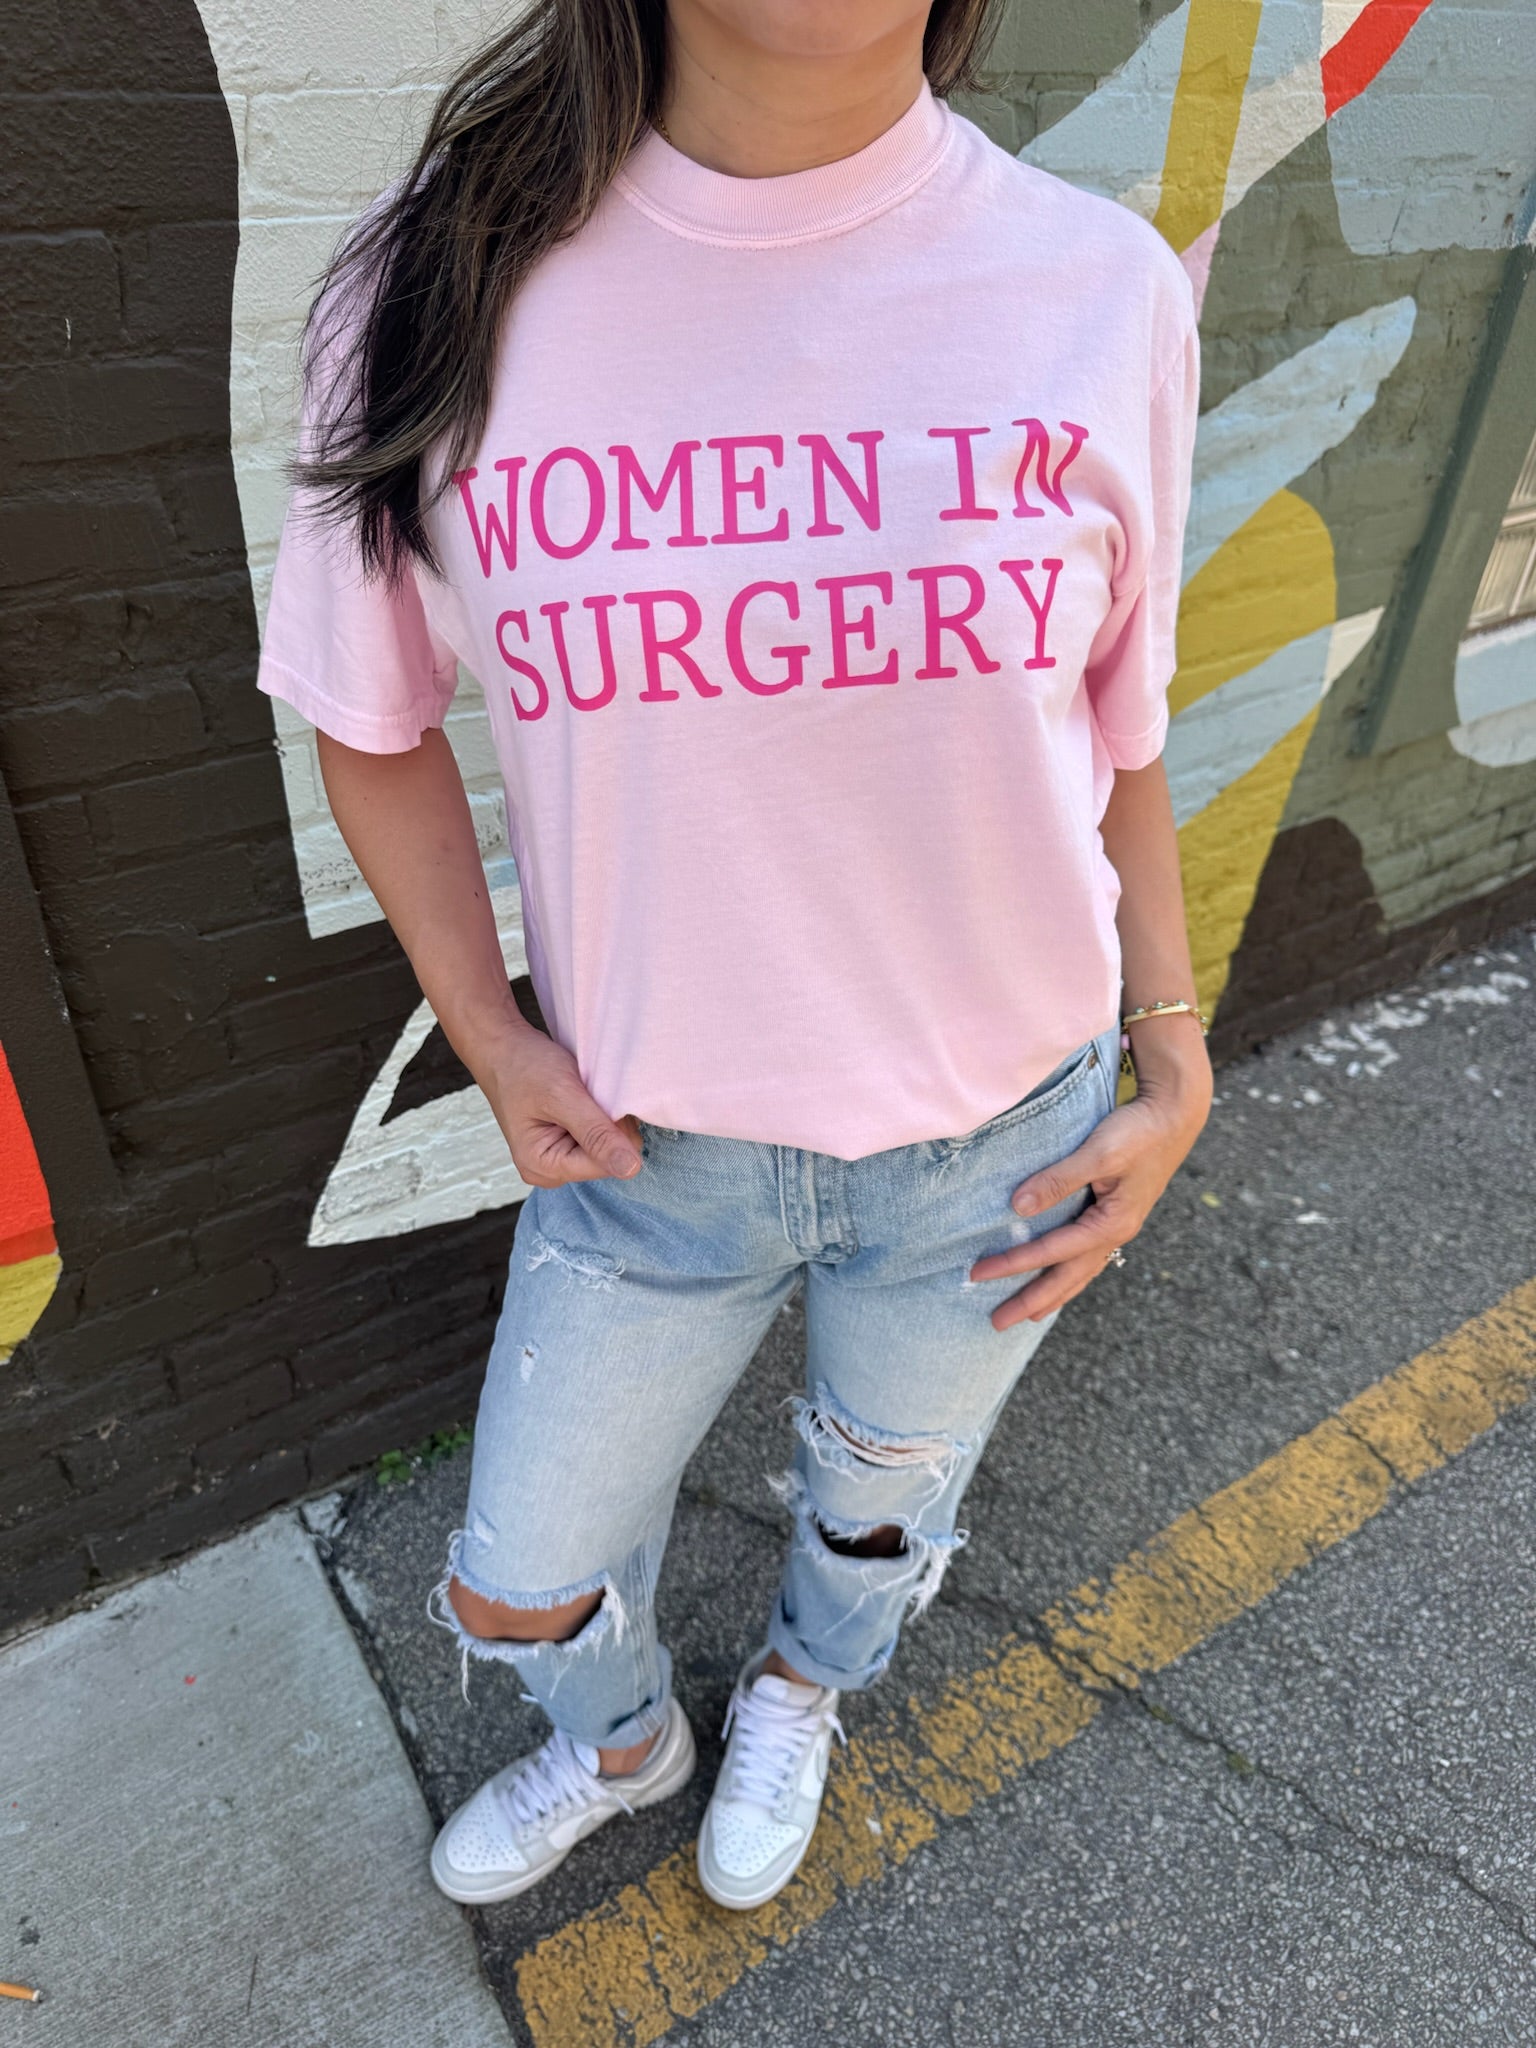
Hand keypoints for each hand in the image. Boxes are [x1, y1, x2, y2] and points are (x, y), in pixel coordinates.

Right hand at [470, 1013, 643, 1188]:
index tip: (597, 1099)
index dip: (614, 1130)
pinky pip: (599, 1137)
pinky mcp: (566, 1145)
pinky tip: (581, 1099)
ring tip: (580, 1095)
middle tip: (585, 1095)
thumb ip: (596, 1134)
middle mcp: (550, 1171)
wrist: (504, 1049)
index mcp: (543, 1167)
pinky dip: (599, 1114)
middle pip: (609, 1159)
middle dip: (608, 1124)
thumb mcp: (562, 1095)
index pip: (607, 1164)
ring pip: (608, 1147)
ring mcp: (558, 1159)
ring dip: (604, 1117)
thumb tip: (631, 1170)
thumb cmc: (523, 1067)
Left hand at [969, 1026, 1211, 1331]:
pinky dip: (1069, 1275)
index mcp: (1111, 1223)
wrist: (1173, 1115)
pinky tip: (1059, 1281)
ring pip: (1079, 1272)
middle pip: (1068, 1277)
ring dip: (1052, 1295)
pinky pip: (1086, 1257)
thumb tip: (1019, 1208)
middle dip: (1031, 1301)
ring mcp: (1117, 1227)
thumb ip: (1059, 1179)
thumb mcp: (1099, 1153)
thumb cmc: (1137, 1132)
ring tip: (1026, 1315)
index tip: (978, 1272)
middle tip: (997, 1322)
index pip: (1052, 1251)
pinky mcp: (1115, 1216)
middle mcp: (1116, 1233)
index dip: (1014, 1262)